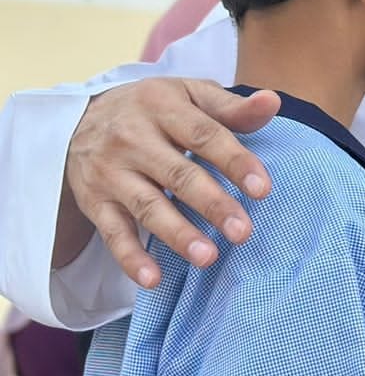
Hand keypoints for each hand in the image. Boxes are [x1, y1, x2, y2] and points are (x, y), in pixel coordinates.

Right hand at [61, 78, 278, 285]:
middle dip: (211, 204)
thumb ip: (233, 107)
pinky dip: (130, 257)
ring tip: (208, 257)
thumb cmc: (156, 109)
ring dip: (177, 234)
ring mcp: (110, 171)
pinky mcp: (95, 201)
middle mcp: (132, 138)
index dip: (235, 162)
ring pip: (147, 205)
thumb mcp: (191, 95)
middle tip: (243, 232)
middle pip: (177, 174)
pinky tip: (153, 280)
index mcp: (162, 106)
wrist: (80, 116)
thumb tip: (273, 101)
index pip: (204, 135)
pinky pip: (112, 233)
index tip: (263, 189)